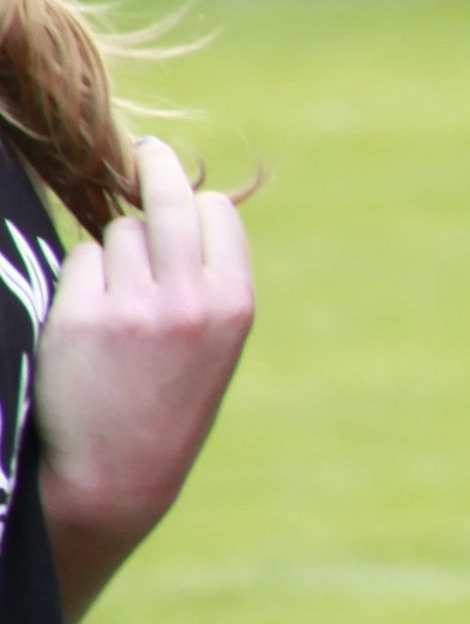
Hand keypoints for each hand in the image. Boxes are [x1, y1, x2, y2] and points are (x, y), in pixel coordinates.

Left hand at [37, 137, 249, 609]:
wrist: (118, 473)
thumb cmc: (166, 406)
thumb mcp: (211, 343)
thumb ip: (204, 281)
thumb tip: (176, 206)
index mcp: (234, 304)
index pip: (216, 214)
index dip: (196, 203)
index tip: (181, 190)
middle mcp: (190, 299)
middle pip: (166, 200)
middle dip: (153, 167)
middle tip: (146, 150)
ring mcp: (135, 305)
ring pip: (119, 234)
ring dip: (113, 252)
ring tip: (118, 306)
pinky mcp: (83, 315)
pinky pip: (81, 261)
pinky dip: (81, 281)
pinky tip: (89, 324)